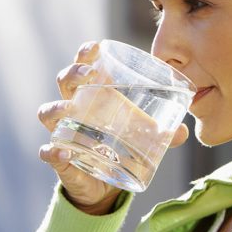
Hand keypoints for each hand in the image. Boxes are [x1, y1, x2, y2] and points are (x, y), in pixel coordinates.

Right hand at [37, 41, 189, 213]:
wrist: (104, 184)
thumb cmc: (120, 146)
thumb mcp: (142, 137)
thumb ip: (163, 134)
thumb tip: (183, 132)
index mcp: (93, 95)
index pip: (83, 66)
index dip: (85, 54)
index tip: (96, 47)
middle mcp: (73, 109)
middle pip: (64, 82)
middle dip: (73, 74)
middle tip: (89, 75)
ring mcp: (63, 133)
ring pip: (48, 113)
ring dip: (56, 108)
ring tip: (69, 109)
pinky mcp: (60, 159)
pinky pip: (48, 152)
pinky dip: (52, 152)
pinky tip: (62, 152)